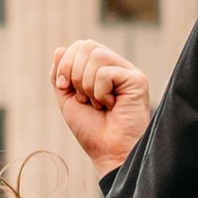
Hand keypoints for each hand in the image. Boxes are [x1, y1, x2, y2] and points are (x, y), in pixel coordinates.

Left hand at [50, 41, 151, 174]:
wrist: (109, 152)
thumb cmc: (92, 130)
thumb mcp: (67, 99)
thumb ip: (60, 74)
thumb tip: (59, 49)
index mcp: (102, 68)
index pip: (80, 46)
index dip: (66, 63)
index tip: (65, 87)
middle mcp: (117, 66)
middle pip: (87, 45)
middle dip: (74, 73)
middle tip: (84, 99)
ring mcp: (128, 72)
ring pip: (96, 55)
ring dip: (87, 85)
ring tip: (98, 104)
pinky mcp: (137, 80)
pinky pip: (106, 72)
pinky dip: (100, 92)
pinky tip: (111, 106)